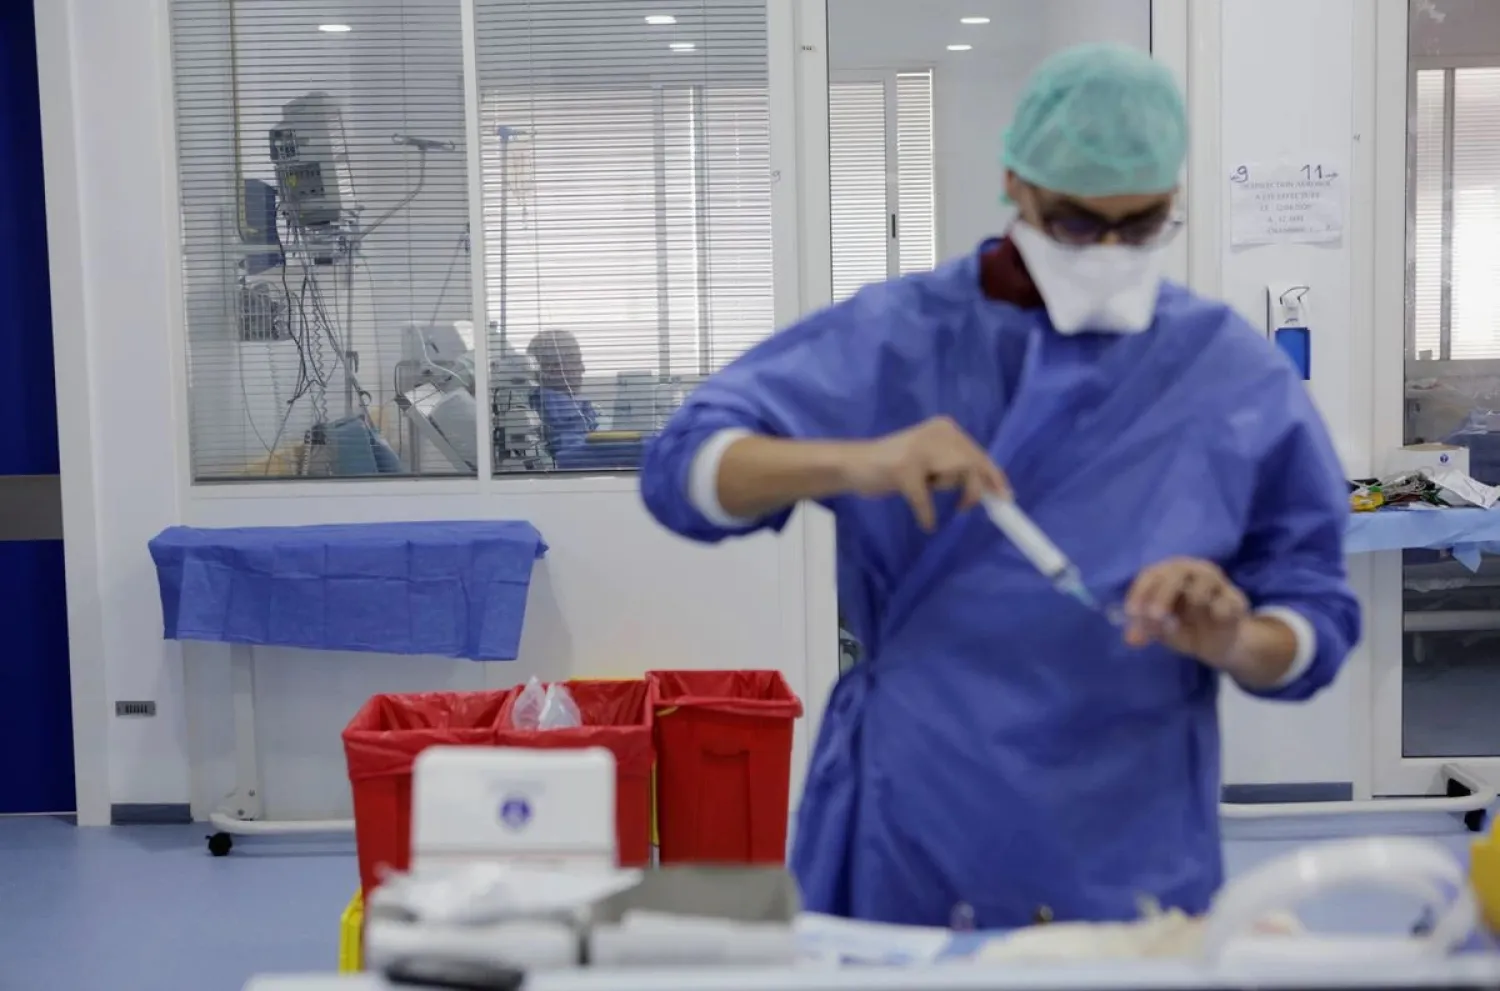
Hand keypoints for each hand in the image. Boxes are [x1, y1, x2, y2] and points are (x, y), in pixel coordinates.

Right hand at [841, 416, 1010, 530]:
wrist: (852, 465)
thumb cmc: (893, 466)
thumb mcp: (931, 459)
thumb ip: (956, 466)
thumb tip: (993, 488)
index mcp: (944, 428)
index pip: (977, 452)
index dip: (993, 476)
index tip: (1005, 497)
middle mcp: (935, 433)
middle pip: (971, 462)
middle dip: (976, 488)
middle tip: (966, 507)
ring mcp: (918, 450)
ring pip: (957, 473)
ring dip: (951, 493)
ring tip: (931, 497)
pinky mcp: (903, 469)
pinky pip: (926, 498)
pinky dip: (927, 514)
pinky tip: (926, 523)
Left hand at [1123, 558, 1249, 668]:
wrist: (1218, 644)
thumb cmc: (1183, 627)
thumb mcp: (1160, 630)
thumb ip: (1146, 630)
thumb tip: (1132, 639)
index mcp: (1168, 573)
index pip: (1151, 575)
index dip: (1139, 592)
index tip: (1132, 613)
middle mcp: (1192, 571)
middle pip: (1176, 573)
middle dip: (1162, 596)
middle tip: (1154, 618)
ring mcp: (1216, 582)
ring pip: (1202, 585)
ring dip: (1191, 607)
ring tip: (1189, 620)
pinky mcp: (1236, 599)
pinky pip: (1224, 605)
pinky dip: (1216, 615)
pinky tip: (1215, 621)